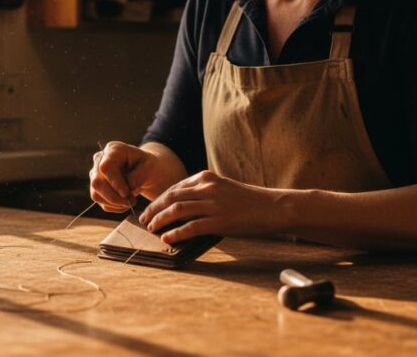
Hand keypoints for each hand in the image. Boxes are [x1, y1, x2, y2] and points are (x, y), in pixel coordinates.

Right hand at [89, 141, 161, 212]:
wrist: (146, 171)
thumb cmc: (148, 166)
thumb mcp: (149, 167)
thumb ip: (138, 177)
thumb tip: (127, 190)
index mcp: (113, 150)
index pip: (105, 167)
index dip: (115, 182)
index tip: (127, 193)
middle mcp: (99, 160)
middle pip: (97, 183)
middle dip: (114, 197)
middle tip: (131, 202)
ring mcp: (95, 175)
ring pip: (96, 195)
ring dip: (115, 204)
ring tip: (131, 201)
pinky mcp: (97, 188)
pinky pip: (101, 202)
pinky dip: (115, 207)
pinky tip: (126, 202)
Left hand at [138, 170, 285, 243]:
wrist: (273, 208)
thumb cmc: (248, 201)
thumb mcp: (222, 189)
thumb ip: (202, 193)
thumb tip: (180, 207)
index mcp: (205, 178)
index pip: (174, 188)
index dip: (158, 200)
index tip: (150, 209)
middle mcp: (207, 188)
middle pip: (171, 197)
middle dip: (153, 209)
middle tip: (144, 220)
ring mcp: (213, 204)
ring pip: (177, 210)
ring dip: (160, 221)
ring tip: (152, 229)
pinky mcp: (220, 221)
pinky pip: (191, 227)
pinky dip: (176, 233)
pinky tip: (167, 239)